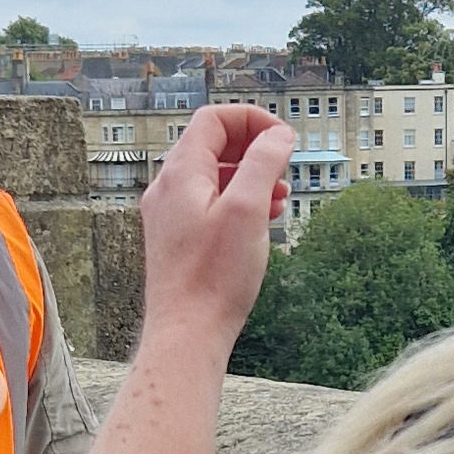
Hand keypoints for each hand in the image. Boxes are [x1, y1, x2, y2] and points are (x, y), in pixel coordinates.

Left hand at [139, 105, 294, 351]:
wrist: (186, 334)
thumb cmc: (214, 279)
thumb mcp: (248, 210)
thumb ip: (263, 164)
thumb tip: (278, 136)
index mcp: (180, 173)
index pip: (214, 119)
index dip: (253, 120)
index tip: (284, 139)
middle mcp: (168, 189)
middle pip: (213, 144)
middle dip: (254, 148)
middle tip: (285, 167)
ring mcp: (169, 215)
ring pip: (214, 176)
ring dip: (250, 177)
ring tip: (281, 197)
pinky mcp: (176, 240)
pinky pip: (209, 204)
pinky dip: (238, 202)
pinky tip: (262, 221)